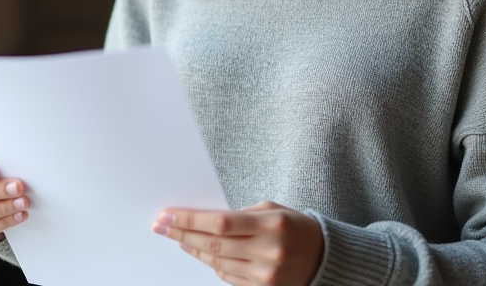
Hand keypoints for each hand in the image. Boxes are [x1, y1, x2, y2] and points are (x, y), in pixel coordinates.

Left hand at [152, 201, 322, 285]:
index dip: (190, 220)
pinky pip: (227, 276)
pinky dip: (210, 264)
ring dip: (192, 250)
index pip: (220, 223)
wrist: (323, 258)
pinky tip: (198, 253)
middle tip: (161, 226)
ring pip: (217, 262)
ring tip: (177, 239)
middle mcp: (268, 252)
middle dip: (183, 234)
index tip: (169, 215)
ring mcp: (265, 275)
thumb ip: (240, 215)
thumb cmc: (295, 227)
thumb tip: (203, 219)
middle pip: (214, 244)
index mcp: (272, 225)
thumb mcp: (272, 209)